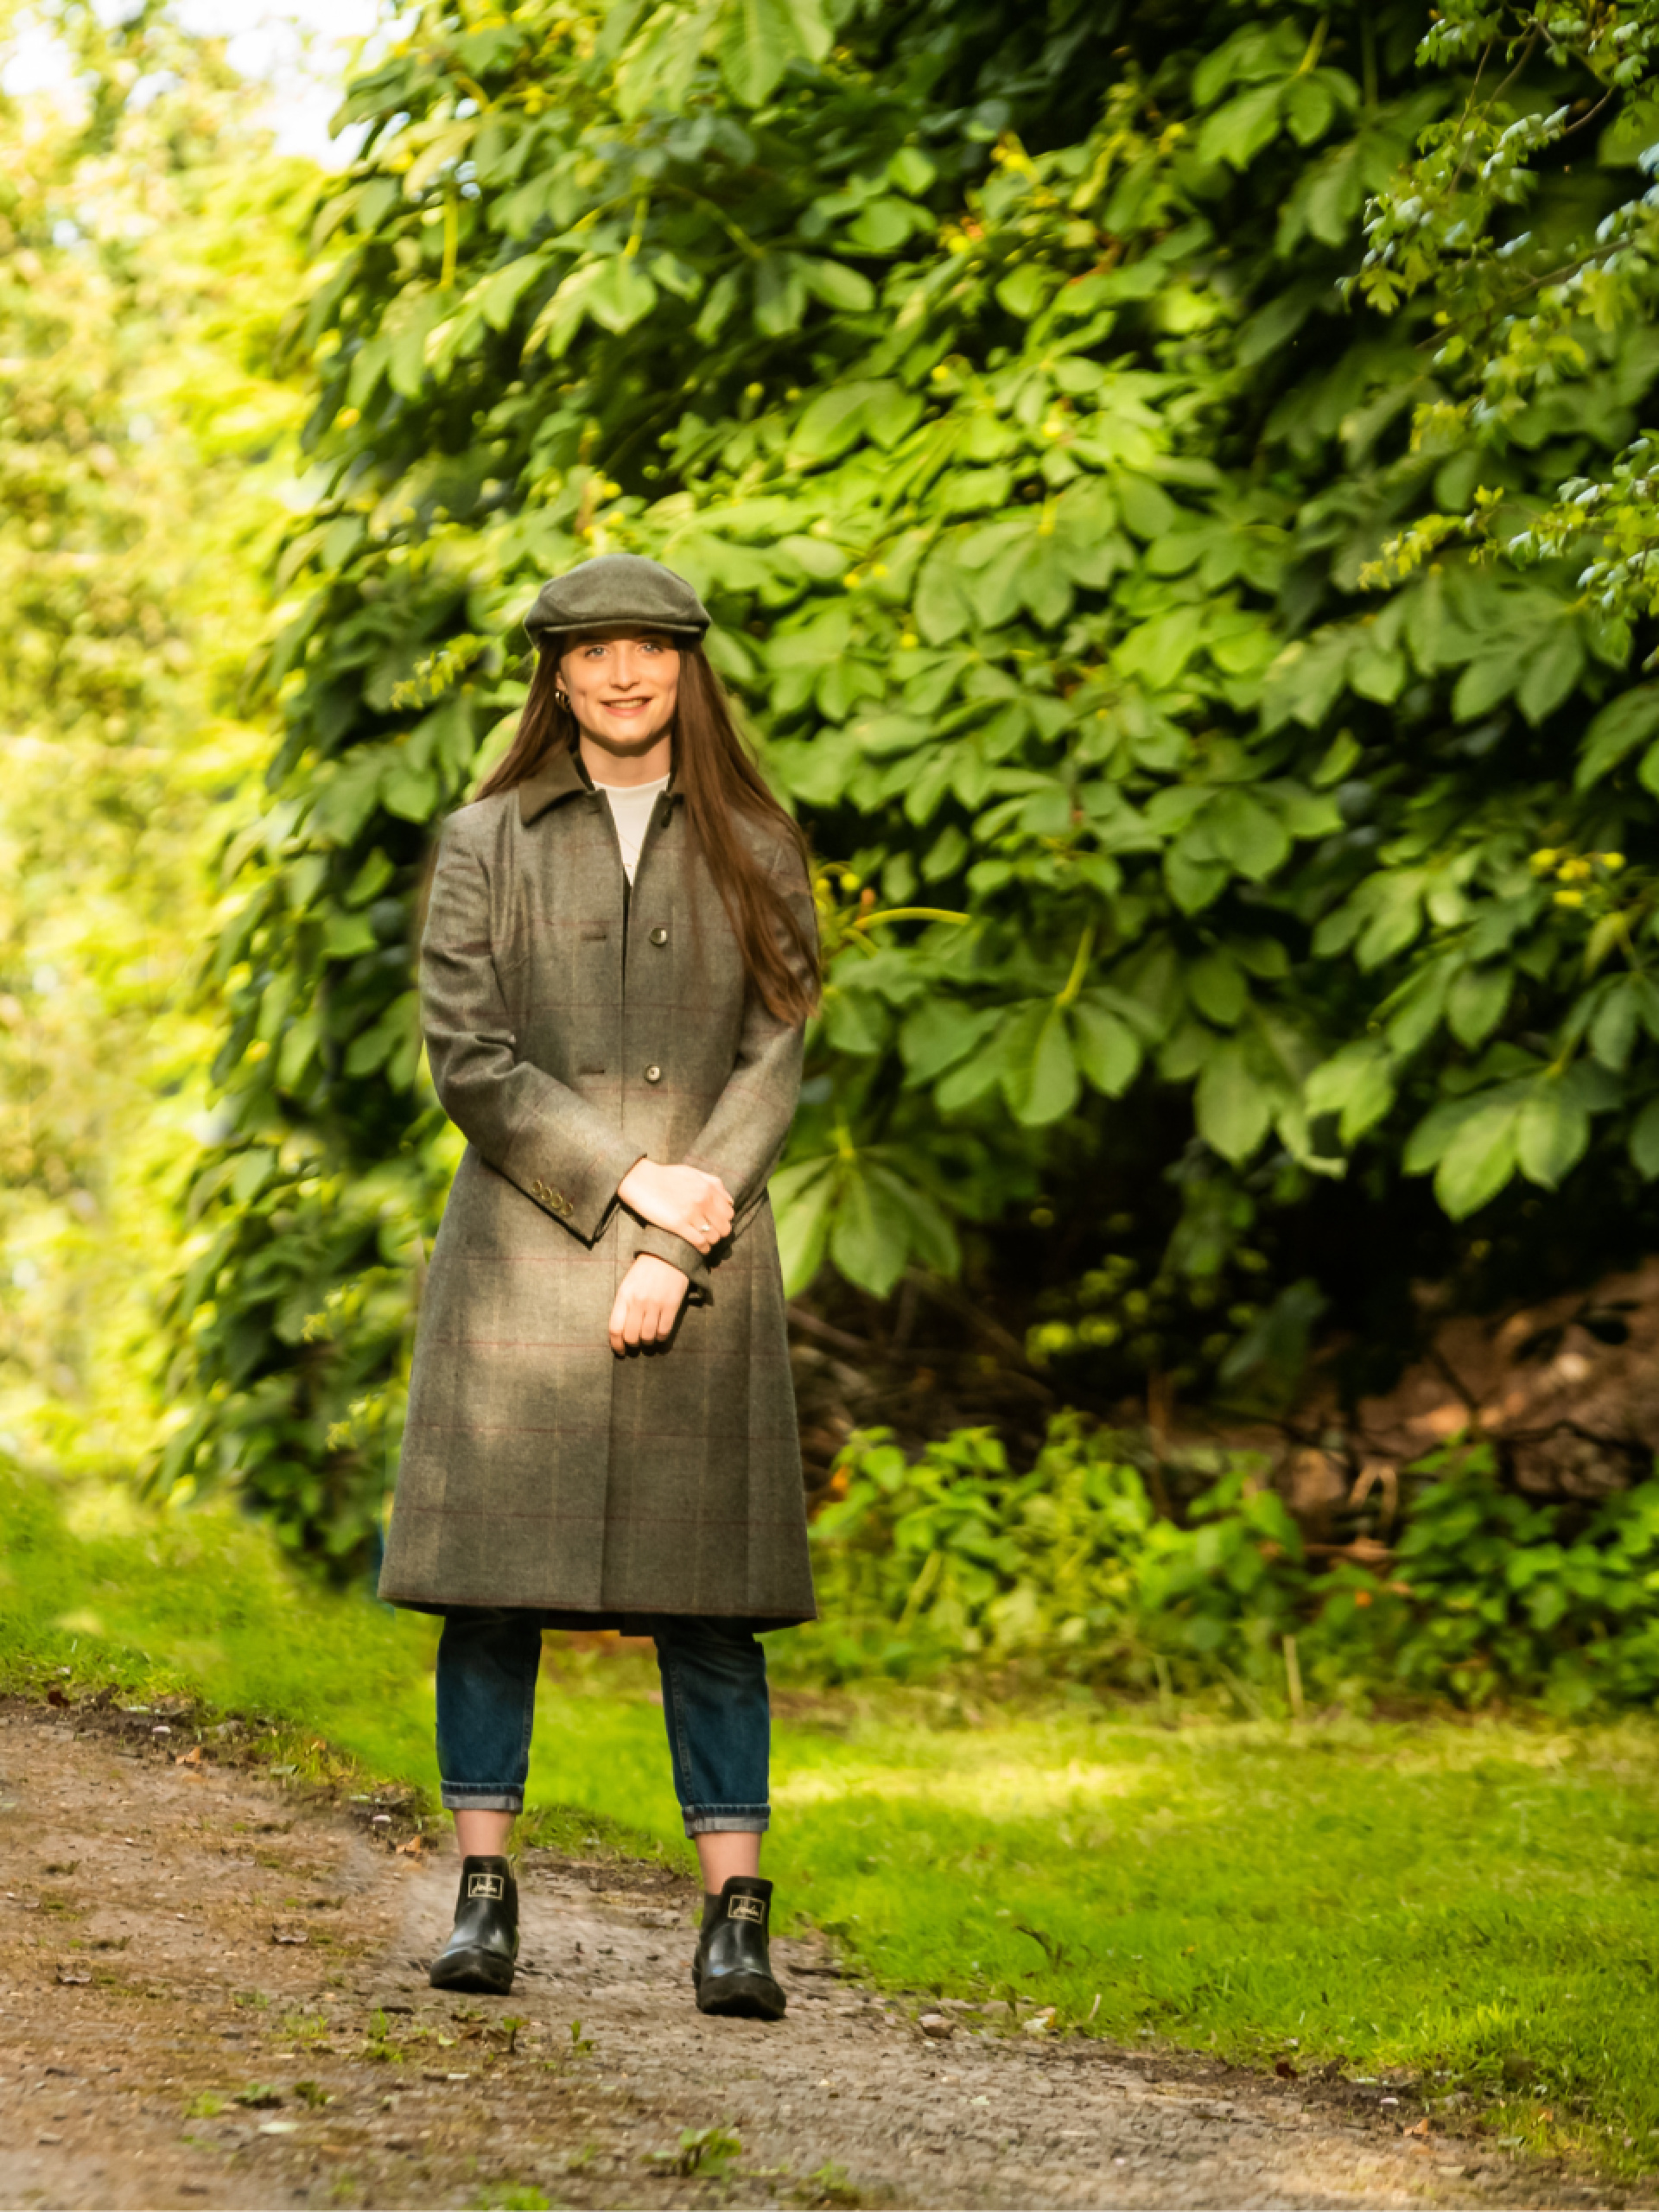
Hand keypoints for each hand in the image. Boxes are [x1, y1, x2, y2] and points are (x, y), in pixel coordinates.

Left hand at [608, 1254, 688, 1354]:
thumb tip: (621, 1331)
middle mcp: (638, 1301)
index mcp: (624, 1296)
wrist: (668, 1254)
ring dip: (648, 1343)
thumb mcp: (628, 1284)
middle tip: (636, 1345)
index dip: (617, 1344)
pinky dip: (661, 1339)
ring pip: (648, 1337)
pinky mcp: (672, 1305)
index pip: (615, 1328)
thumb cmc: (645, 1270)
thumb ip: (623, 1305)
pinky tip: (660, 1336)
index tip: (620, 1351)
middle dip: (633, 1345)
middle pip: (631, 1336)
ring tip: (649, 1341)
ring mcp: (655, 1304)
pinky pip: (664, 1331)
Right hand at [616, 1158, 733, 1252]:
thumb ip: (714, 1184)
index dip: (725, 1220)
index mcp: (708, 1189)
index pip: (729, 1213)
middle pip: (724, 1227)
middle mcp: (703, 1201)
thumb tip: (729, 1200)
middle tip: (711, 1234)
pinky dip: (703, 1249)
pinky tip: (701, 1249)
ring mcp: (691, 1214)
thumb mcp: (693, 1173)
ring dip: (711, 1242)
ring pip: (713, 1237)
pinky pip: (700, 1243)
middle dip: (720, 1233)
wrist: (641, 1180)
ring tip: (705, 1241)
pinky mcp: (678, 1225)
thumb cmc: (666, 1176)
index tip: (717, 1223)